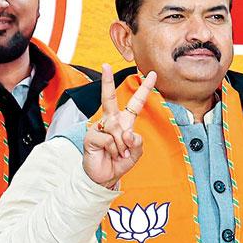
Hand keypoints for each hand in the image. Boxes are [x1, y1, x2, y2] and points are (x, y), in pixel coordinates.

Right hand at [83, 64, 157, 188]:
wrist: (105, 177)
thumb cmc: (120, 162)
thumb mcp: (136, 153)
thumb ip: (137, 142)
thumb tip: (127, 133)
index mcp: (125, 122)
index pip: (135, 103)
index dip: (144, 90)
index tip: (151, 75)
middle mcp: (111, 121)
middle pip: (109, 98)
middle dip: (106, 81)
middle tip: (105, 65)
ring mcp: (99, 128)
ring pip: (117, 130)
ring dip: (122, 147)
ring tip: (118, 155)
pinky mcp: (90, 136)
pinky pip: (108, 139)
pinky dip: (113, 149)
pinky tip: (108, 153)